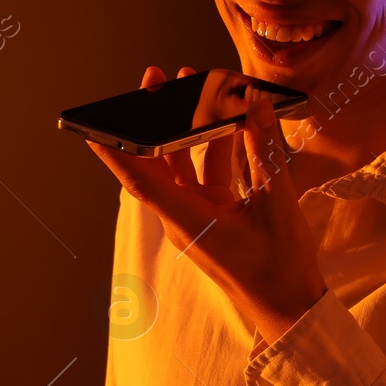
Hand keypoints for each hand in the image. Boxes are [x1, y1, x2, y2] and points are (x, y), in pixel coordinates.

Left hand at [81, 65, 327, 343]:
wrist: (292, 306)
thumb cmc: (280, 265)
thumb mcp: (277, 201)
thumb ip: (263, 149)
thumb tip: (255, 104)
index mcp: (190, 220)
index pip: (141, 180)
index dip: (116, 151)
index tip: (94, 125)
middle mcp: (185, 218)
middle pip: (158, 163)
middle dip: (156, 119)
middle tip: (157, 80)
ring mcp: (199, 217)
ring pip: (183, 165)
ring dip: (188, 129)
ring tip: (194, 88)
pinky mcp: (215, 217)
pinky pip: (206, 175)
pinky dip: (214, 149)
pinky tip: (228, 121)